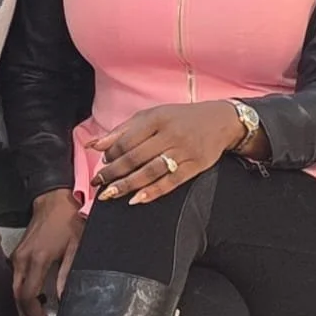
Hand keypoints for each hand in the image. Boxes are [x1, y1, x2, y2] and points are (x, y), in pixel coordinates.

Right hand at [11, 189, 83, 315]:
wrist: (54, 199)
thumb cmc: (68, 221)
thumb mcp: (75, 247)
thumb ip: (67, 274)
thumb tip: (62, 298)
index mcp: (38, 259)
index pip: (27, 295)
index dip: (34, 312)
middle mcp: (22, 258)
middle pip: (16, 294)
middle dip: (26, 310)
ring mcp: (17, 254)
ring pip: (13, 285)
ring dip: (22, 299)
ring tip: (39, 307)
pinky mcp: (17, 251)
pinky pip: (14, 276)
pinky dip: (21, 287)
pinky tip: (34, 291)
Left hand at [89, 102, 242, 205]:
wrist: (221, 121)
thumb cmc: (181, 118)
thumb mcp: (153, 116)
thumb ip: (123, 130)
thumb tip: (94, 145)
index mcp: (157, 118)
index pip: (127, 139)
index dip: (111, 154)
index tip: (102, 163)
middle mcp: (170, 134)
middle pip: (135, 157)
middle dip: (113, 172)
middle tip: (98, 183)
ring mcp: (184, 151)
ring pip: (150, 171)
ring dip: (127, 185)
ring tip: (110, 194)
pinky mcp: (195, 166)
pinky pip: (171, 182)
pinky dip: (152, 192)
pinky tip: (136, 200)